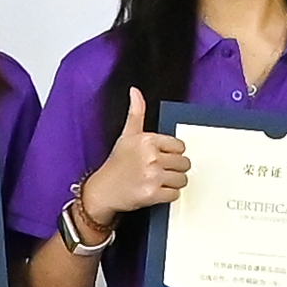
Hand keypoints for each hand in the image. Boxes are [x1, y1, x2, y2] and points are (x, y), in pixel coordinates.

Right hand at [80, 89, 187, 220]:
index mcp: (147, 140)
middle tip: (159, 170)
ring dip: (172, 182)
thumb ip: (136, 113)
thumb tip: (135, 91)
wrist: (103, 190)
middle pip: (184, 163)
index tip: (160, 157)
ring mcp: (152, 176)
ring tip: (157, 180)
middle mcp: (151, 157)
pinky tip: (155, 190)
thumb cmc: (117, 164)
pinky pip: (175, 194)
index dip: (171, 153)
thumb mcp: (127, 135)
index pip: (180, 146)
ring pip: (182, 179)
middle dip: (174, 168)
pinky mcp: (153, 194)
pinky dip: (168, 195)